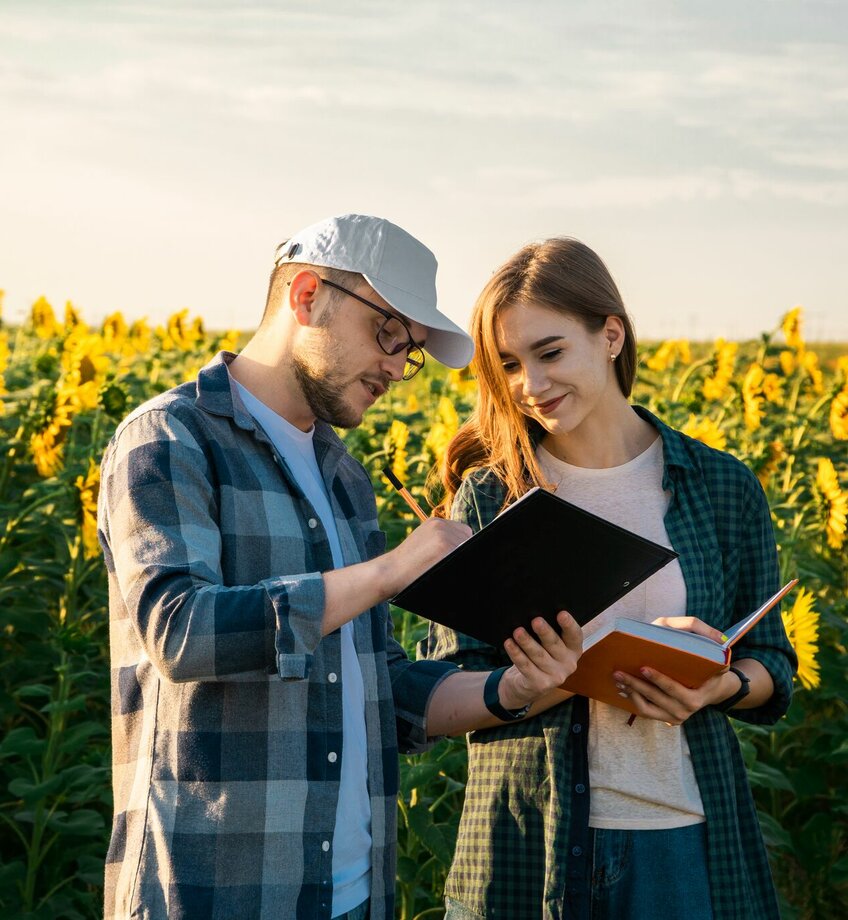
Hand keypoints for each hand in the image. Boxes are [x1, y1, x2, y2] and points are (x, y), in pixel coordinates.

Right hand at [381, 518, 470, 596]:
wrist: (389, 571)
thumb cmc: (406, 563)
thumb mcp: (422, 540)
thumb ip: (440, 538)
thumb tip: (464, 547)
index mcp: (436, 522)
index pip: (464, 532)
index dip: (462, 545)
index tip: (455, 554)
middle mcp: (441, 525)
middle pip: (468, 540)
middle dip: (462, 552)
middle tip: (446, 562)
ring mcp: (444, 537)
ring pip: (466, 550)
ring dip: (459, 559)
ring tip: (441, 567)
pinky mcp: (445, 549)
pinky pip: (461, 558)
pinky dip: (455, 565)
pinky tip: (442, 569)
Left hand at [498, 611, 582, 709]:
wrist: (531, 684)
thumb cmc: (542, 654)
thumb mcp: (549, 645)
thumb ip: (548, 632)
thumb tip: (534, 614)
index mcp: (574, 649)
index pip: (575, 635)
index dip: (569, 624)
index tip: (561, 613)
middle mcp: (568, 663)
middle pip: (555, 644)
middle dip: (545, 632)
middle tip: (536, 620)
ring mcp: (556, 676)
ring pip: (538, 655)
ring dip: (527, 642)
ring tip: (518, 631)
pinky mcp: (541, 684)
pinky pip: (526, 666)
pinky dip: (517, 654)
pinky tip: (509, 644)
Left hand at [612, 616, 728, 724]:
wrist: (713, 688)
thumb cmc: (706, 664)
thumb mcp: (711, 649)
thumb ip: (708, 638)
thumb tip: (719, 638)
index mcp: (696, 697)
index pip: (674, 689)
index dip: (658, 679)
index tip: (643, 667)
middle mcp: (686, 710)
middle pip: (655, 698)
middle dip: (635, 684)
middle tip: (619, 672)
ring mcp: (675, 717)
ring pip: (646, 708)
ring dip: (630, 693)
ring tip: (618, 678)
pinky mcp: (666, 719)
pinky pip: (646, 712)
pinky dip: (633, 700)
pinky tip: (622, 688)